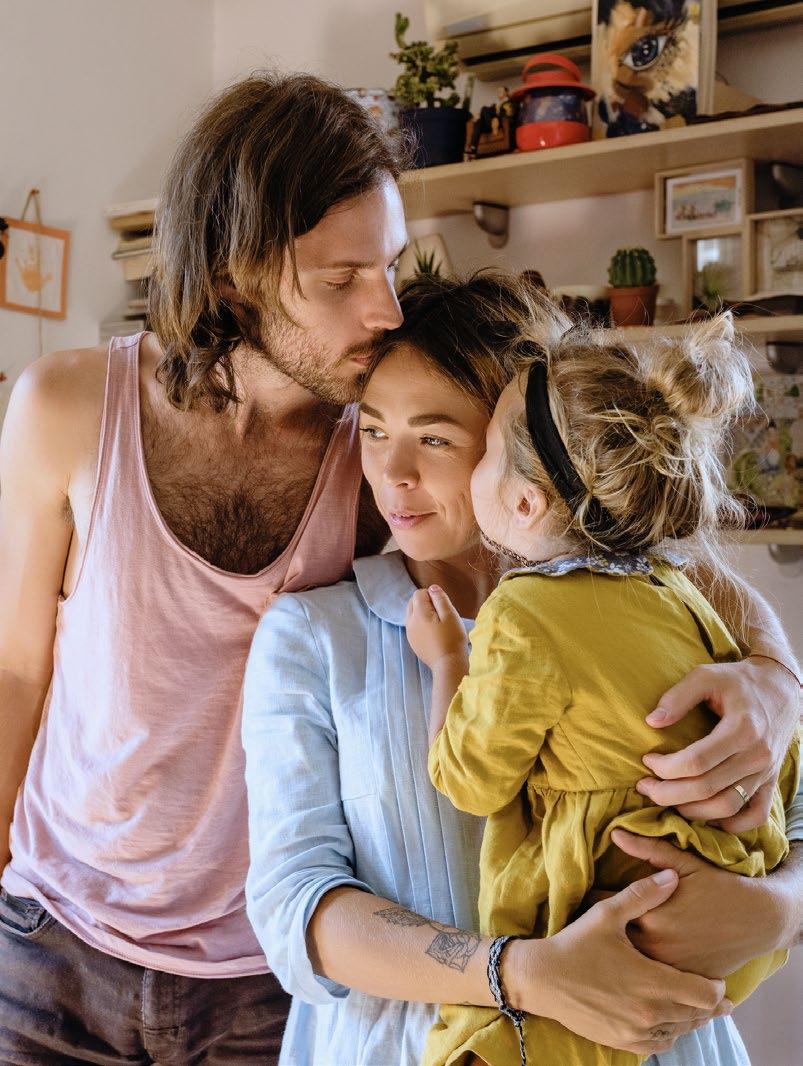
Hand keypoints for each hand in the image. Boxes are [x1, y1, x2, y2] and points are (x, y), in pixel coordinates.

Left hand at [406, 585, 467, 669]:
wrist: (448, 664)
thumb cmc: (452, 638)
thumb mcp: (450, 615)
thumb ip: (440, 599)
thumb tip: (432, 588)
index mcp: (418, 613)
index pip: (419, 593)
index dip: (432, 596)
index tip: (443, 607)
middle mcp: (410, 622)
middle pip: (412, 603)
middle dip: (425, 603)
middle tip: (441, 614)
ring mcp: (409, 633)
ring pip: (412, 614)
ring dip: (423, 614)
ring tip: (438, 624)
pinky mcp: (412, 642)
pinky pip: (414, 626)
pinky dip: (421, 625)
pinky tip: (434, 633)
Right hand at [505, 868, 730, 1057]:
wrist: (542, 979)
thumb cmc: (576, 944)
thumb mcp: (607, 914)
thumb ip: (643, 894)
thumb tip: (672, 876)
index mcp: (652, 982)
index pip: (705, 995)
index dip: (717, 989)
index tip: (717, 979)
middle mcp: (649, 1013)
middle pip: (697, 1016)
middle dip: (709, 1006)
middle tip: (719, 997)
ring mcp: (635, 1032)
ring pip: (679, 1031)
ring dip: (689, 1020)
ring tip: (694, 1007)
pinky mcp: (621, 1042)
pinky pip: (658, 1044)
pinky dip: (668, 1033)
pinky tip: (666, 1021)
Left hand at [611, 829, 787, 976]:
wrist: (758, 920)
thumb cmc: (720, 887)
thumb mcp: (685, 864)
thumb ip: (647, 850)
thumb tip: (616, 834)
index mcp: (651, 916)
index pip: (604, 908)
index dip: (596, 901)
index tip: (591, 897)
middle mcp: (656, 946)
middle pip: (613, 938)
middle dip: (605, 928)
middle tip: (598, 921)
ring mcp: (669, 968)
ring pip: (630, 961)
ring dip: (620, 950)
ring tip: (612, 939)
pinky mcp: (682, 982)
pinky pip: (652, 978)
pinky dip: (643, 967)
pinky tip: (636, 956)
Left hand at [637, 658, 799, 830]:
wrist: (781, 687)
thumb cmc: (738, 681)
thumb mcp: (706, 676)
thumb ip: (678, 697)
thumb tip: (651, 722)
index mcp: (743, 729)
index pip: (696, 762)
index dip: (666, 767)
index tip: (647, 760)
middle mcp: (757, 755)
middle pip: (707, 788)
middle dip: (668, 793)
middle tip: (645, 786)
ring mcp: (766, 771)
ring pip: (727, 807)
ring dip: (692, 810)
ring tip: (667, 800)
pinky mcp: (771, 780)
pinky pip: (756, 815)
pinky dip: (731, 824)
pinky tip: (706, 816)